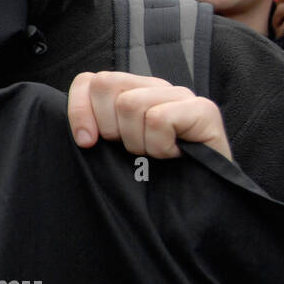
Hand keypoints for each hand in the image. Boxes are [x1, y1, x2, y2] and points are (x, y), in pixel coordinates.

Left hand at [67, 71, 231, 160]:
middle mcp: (155, 87)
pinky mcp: (204, 109)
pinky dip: (159, 146)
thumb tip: (81, 132)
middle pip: (105, 84)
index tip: (86, 142)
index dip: (79, 110)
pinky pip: (158, 119)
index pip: (88, 80)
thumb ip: (96, 128)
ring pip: (130, 104)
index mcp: (131, 91)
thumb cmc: (153, 175)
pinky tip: (173, 155)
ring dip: (137, 142)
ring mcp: (181, 95)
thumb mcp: (115, 148)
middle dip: (109, 127)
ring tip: (155, 154)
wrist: (199, 202)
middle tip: (131, 149)